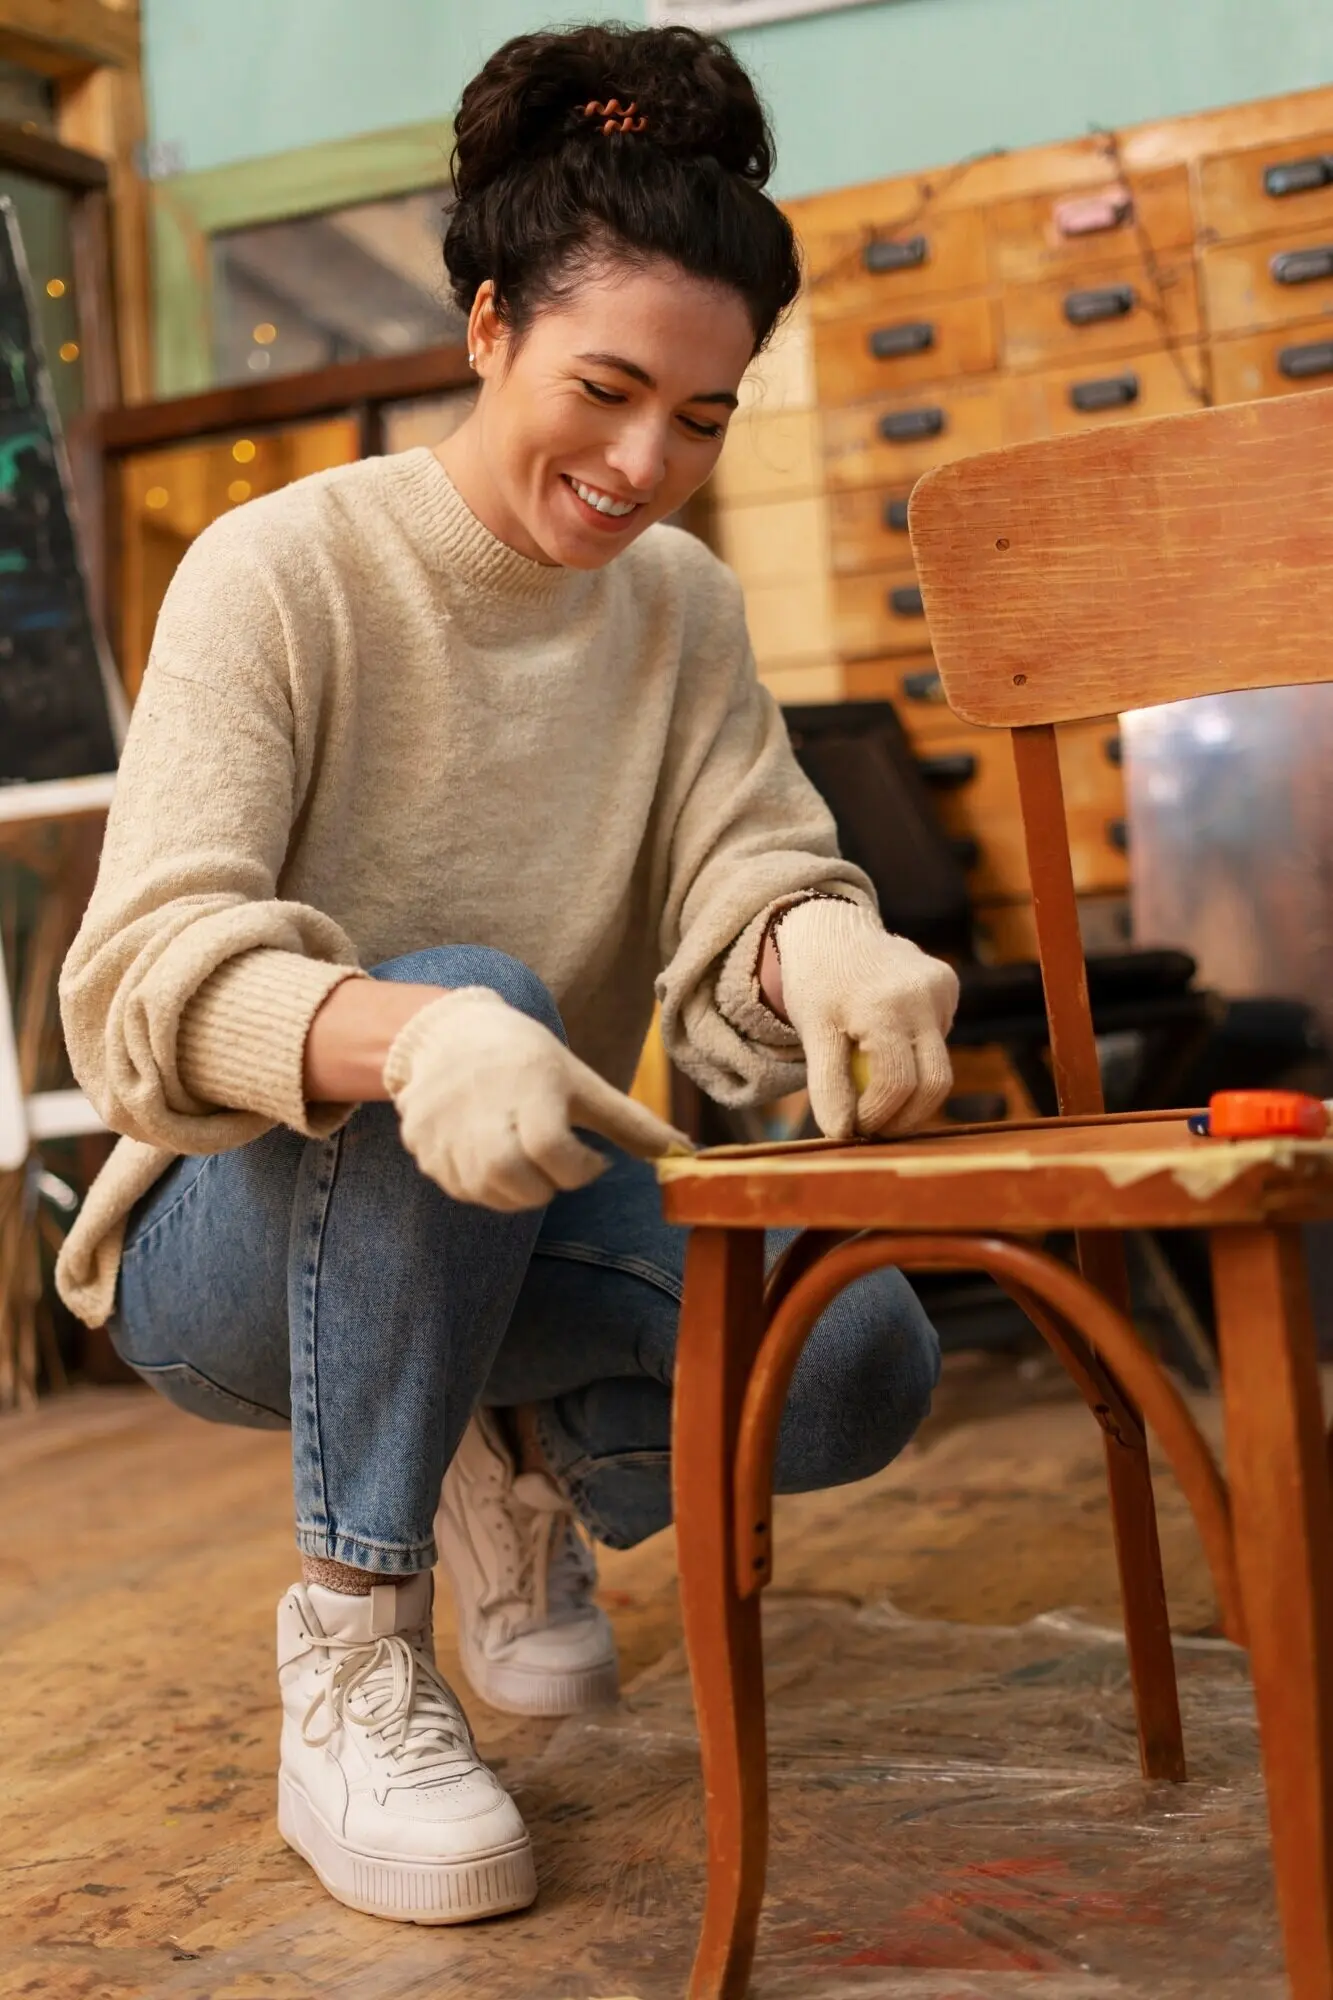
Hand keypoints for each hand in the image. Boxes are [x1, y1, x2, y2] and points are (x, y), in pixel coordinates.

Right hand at [383, 987, 691, 1209]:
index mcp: (529, 1083)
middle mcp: (480, 1104)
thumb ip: (631, 1123)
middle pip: (513, 1179)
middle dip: (545, 1187)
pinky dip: (482, 1187)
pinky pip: (456, 1187)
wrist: (446, 1031)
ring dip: (515, 1192)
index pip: (551, 1150)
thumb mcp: (580, 1080)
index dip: (580, 1169)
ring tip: (526, 1161)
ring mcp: (442, 1125)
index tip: (592, 1161)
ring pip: (484, 1191)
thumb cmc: (526, 1056)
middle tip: (554, 1165)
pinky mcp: (418, 1140)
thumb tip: (685, 1153)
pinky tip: (492, 1158)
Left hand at [773, 901, 958, 1139]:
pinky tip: (887, 1035)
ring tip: (873, 1084)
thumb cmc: (817, 984)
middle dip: (906, 1117)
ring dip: (910, 1087)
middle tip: (876, 1129)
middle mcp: (922, 994)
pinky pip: (939, 1038)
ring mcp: (942, 986)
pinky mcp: (949, 984)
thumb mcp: (812, 1032)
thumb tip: (841, 1135)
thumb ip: (827, 1083)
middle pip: (934, 1083)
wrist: (831, 928)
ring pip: (940, 1064)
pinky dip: (915, 1054)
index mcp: (885, 1005)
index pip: (897, 1083)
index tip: (855, 1128)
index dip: (878, 1116)